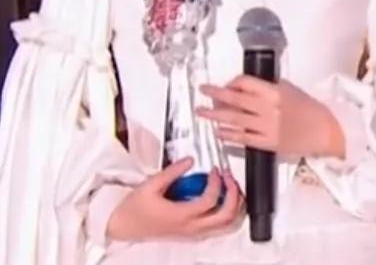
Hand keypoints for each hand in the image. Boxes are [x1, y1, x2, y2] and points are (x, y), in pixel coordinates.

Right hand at [107, 158, 242, 241]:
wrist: (123, 226)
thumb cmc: (134, 209)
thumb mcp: (150, 185)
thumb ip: (172, 172)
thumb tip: (190, 160)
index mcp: (180, 216)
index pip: (209, 200)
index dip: (216, 182)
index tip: (215, 170)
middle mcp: (190, 228)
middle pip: (225, 216)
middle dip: (233, 195)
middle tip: (229, 179)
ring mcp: (192, 233)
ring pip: (225, 225)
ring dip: (234, 205)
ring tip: (231, 188)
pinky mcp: (191, 234)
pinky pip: (218, 228)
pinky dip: (227, 213)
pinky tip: (223, 199)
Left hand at [199, 77, 344, 159]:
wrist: (325, 132)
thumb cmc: (310, 109)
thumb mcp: (291, 90)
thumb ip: (270, 88)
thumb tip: (248, 88)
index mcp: (275, 92)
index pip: (246, 83)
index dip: (232, 82)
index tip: (226, 85)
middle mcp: (268, 109)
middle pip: (235, 99)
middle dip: (216, 94)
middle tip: (203, 90)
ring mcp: (266, 127)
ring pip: (234, 119)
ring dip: (215, 115)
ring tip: (202, 112)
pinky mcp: (267, 143)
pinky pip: (242, 138)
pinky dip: (228, 134)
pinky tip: (218, 132)